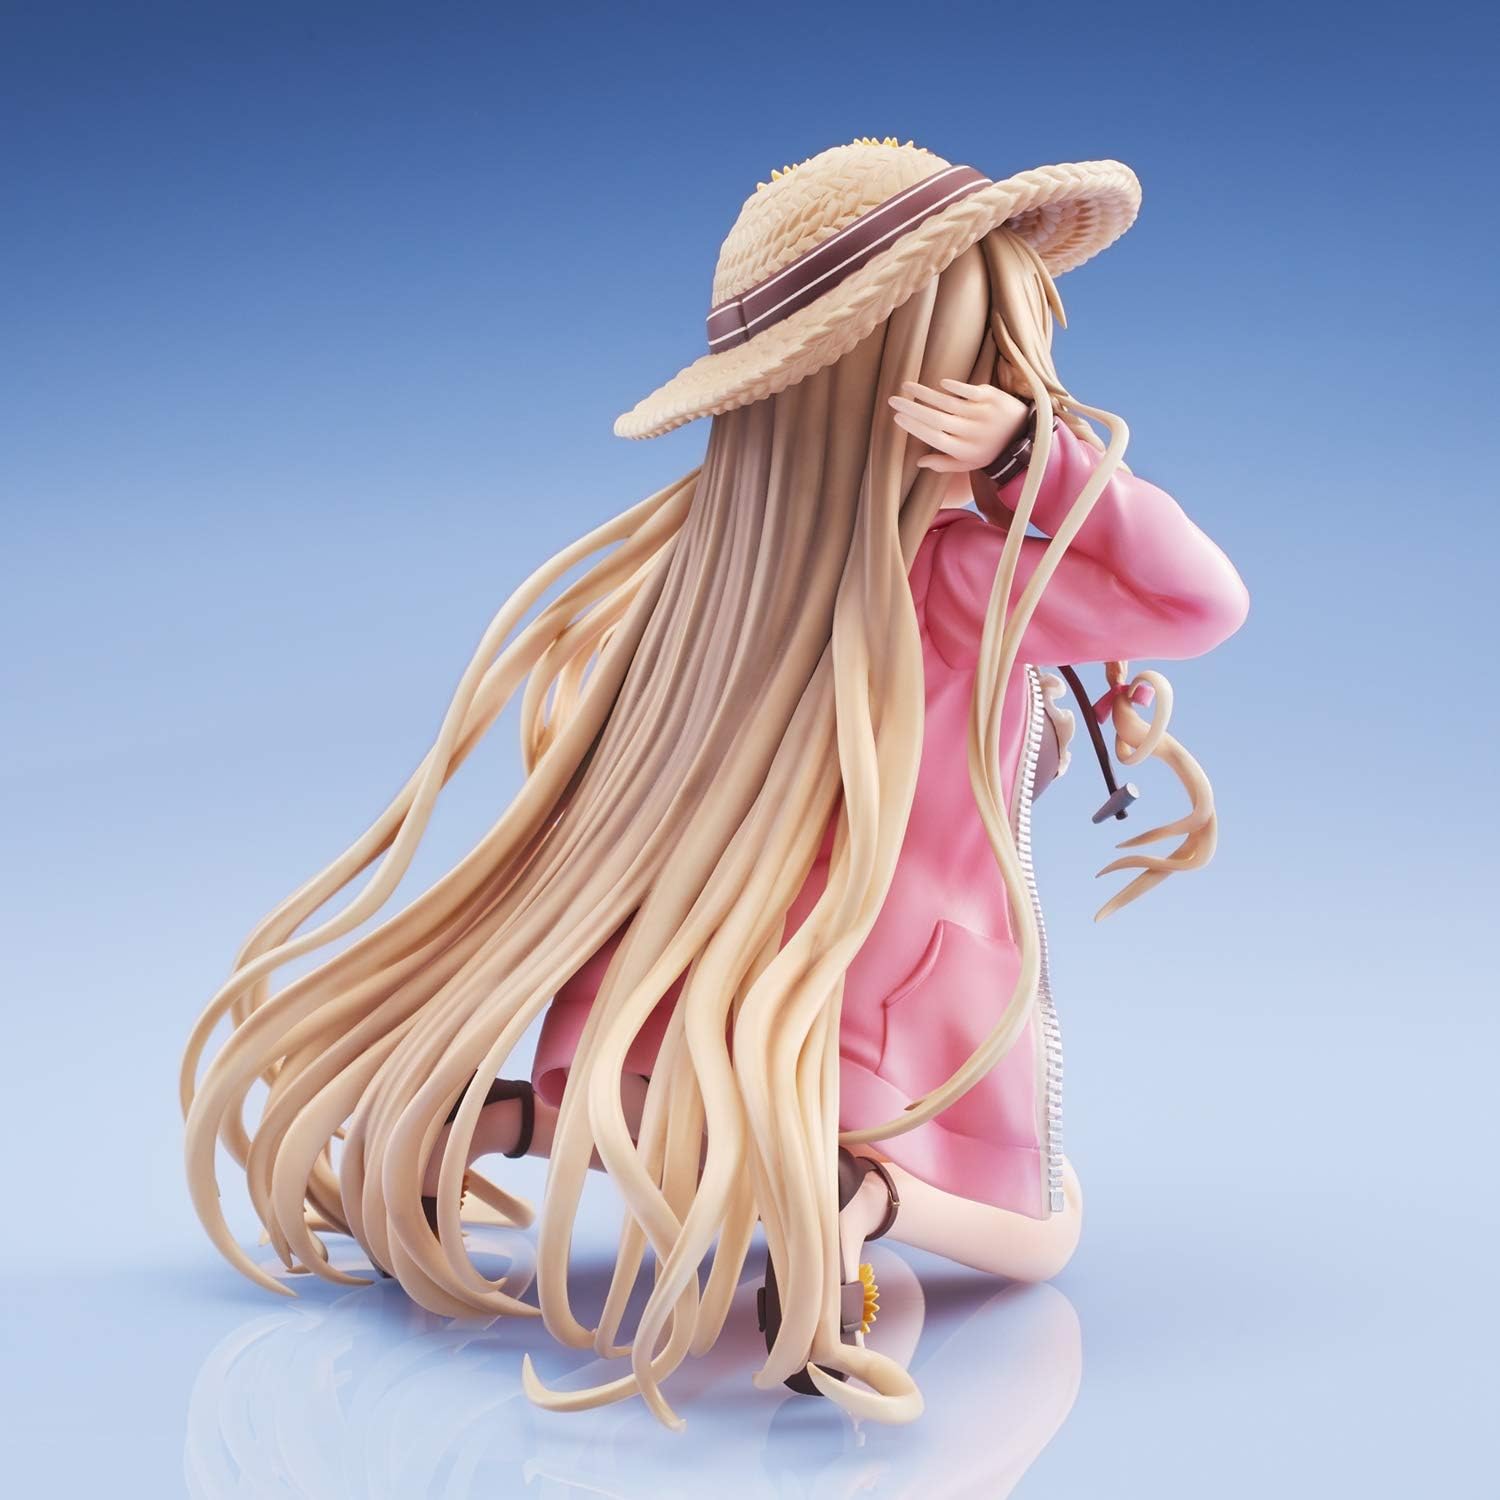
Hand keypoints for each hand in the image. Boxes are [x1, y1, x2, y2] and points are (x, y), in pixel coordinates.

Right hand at [888, 379, 1030, 471]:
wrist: (1023, 435)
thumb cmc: (988, 450)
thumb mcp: (967, 464)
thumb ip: (943, 464)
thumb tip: (918, 462)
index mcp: (963, 450)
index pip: (934, 438)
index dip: (915, 428)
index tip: (897, 418)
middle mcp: (971, 432)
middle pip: (936, 419)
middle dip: (912, 408)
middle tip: (893, 400)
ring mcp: (982, 413)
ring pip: (949, 403)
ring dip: (925, 394)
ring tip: (906, 386)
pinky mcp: (991, 397)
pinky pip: (970, 391)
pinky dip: (955, 388)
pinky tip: (940, 384)